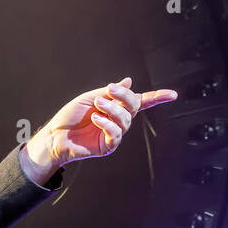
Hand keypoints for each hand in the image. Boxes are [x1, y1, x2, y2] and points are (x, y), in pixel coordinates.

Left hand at [28, 77, 177, 169]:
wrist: (54, 135)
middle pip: (133, 106)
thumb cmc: (70, 116)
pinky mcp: (107, 146)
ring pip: (125, 119)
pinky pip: (116, 134)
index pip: (140, 102)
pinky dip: (108, 123)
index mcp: (116, 107)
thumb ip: (109, 93)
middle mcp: (118, 121)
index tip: (173, 95)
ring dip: (112, 109)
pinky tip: (97, 119)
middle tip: (108, 90)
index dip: (157, 98)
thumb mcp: (89, 98)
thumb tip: (129, 81)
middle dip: (123, 96)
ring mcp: (114, 134)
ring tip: (97, 104)